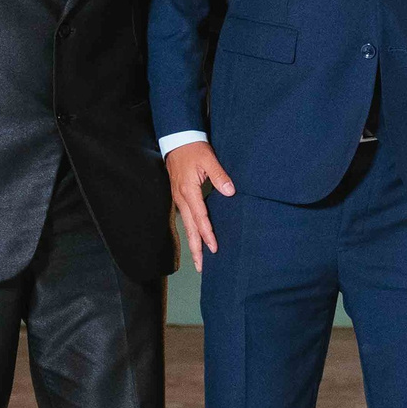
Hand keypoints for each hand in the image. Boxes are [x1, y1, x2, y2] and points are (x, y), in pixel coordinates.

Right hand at [166, 140, 235, 270]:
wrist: (176, 140)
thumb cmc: (193, 149)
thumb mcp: (208, 159)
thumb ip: (220, 175)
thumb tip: (230, 191)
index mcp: (188, 191)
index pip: (200, 218)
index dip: (207, 234)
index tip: (214, 247)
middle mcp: (181, 199)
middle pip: (189, 229)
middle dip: (196, 249)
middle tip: (201, 267)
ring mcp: (178, 199)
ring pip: (186, 226)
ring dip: (192, 244)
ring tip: (199, 261)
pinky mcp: (179, 198)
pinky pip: (185, 219)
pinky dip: (191, 232)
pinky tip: (196, 240)